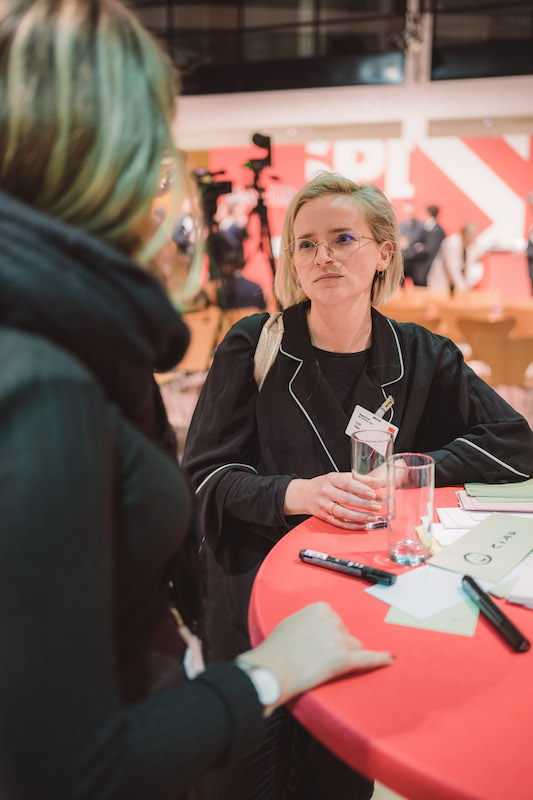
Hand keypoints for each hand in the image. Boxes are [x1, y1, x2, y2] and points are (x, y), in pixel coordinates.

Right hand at [238, 602, 393, 712]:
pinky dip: (380, 659)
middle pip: (346, 635)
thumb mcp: (292, 623)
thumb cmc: (276, 650)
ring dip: (343, 657)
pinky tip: (390, 658)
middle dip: (335, 647)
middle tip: (312, 658)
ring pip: (354, 648)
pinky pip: (367, 658)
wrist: (270, 670)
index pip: (335, 622)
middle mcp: (332, 620)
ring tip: (320, 666)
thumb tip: (318, 629)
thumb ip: (310, 621)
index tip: (315, 644)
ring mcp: (339, 639)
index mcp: (320, 608)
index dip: (326, 636)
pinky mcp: (343, 659)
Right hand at [284, 472, 383, 528]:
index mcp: (331, 479)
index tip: (373, 494)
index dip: (361, 489)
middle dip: (364, 504)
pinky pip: (339, 523)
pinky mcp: (324, 517)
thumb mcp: (337, 477)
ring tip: (373, 517)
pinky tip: (363, 525)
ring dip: (360, 516)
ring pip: (343, 513)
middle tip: (377, 507)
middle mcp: (326, 492)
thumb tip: (375, 483)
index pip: (347, 483)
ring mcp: (324, 505)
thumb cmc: (324, 484)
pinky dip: (352, 525)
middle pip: (346, 499)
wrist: (304, 494)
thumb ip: (354, 479)